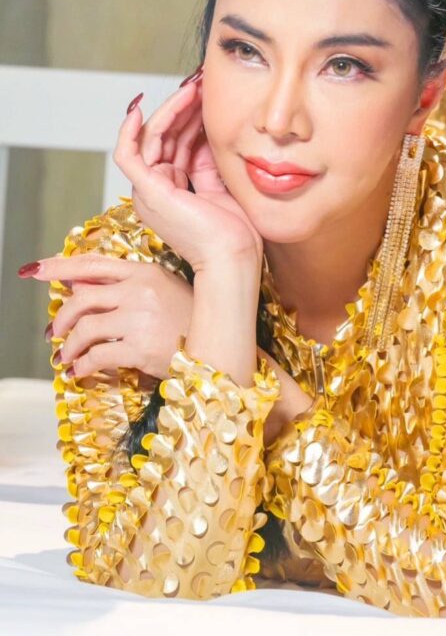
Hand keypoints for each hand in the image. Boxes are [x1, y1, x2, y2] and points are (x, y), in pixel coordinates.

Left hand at [33, 255, 193, 379]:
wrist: (219, 345)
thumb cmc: (193, 319)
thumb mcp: (162, 290)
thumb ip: (123, 285)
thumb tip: (79, 285)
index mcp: (145, 272)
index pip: (93, 265)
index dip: (60, 267)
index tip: (35, 270)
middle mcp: (140, 291)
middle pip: (82, 298)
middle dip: (62, 318)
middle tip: (55, 332)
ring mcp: (140, 319)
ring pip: (85, 329)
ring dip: (69, 345)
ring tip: (67, 355)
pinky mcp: (140, 348)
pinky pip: (97, 356)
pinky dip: (82, 365)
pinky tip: (81, 371)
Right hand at [117, 68, 261, 276]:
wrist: (234, 258)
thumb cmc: (237, 233)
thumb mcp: (224, 185)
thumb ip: (211, 161)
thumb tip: (212, 128)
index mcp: (175, 191)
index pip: (179, 144)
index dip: (192, 117)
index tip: (210, 95)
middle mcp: (157, 190)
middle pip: (165, 138)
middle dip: (184, 108)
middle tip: (201, 84)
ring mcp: (149, 191)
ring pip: (152, 138)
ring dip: (171, 110)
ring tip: (193, 89)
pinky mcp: (147, 190)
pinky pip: (127, 154)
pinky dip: (129, 130)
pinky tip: (141, 107)